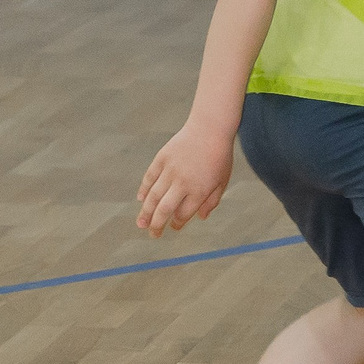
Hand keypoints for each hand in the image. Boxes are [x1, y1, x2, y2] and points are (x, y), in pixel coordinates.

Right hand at [137, 120, 233, 235]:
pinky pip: (149, 177)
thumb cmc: (219, 156)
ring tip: (141, 223)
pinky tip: (141, 200)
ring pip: (154, 196)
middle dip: (157, 225)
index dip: (177, 223)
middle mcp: (183, 182)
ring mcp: (170, 170)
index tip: (173, 227)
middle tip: (153, 234)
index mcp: (199, 191)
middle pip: (165, 209)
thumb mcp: (222, 181)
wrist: (209, 128)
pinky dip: (144, 189)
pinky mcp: (162, 158)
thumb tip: (201, 218)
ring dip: (146, 212)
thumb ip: (212, 201)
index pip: (184, 214)